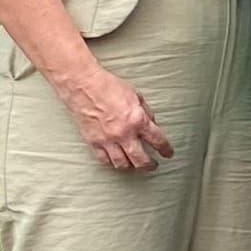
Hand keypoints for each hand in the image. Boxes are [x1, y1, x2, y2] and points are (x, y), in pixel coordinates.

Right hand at [53, 63, 170, 171]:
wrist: (83, 84)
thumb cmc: (108, 86)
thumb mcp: (136, 96)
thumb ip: (146, 112)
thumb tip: (152, 124)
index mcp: (137, 120)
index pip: (157, 140)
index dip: (165, 149)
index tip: (168, 153)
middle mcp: (124, 133)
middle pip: (141, 159)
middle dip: (150, 165)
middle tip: (153, 165)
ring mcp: (107, 139)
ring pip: (122, 163)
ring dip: (131, 166)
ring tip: (134, 164)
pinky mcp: (93, 141)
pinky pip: (104, 159)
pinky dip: (111, 162)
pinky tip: (116, 160)